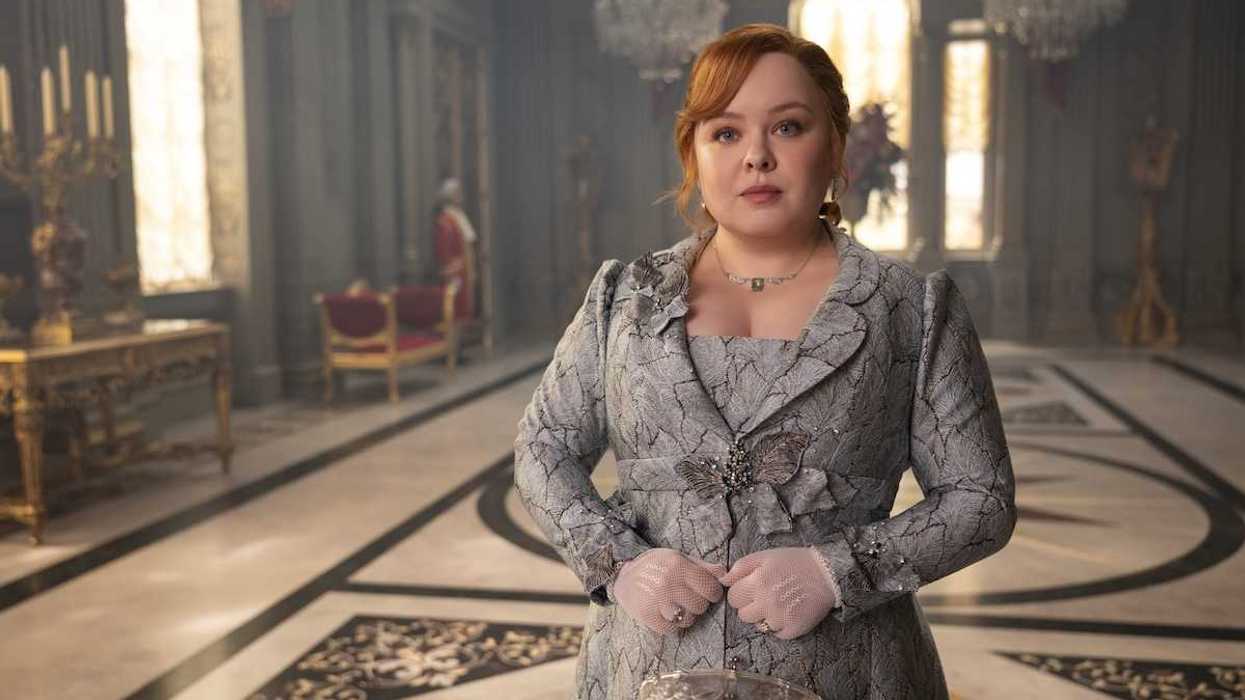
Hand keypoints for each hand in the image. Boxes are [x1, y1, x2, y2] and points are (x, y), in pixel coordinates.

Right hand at [613, 548, 726, 633]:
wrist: (623, 576)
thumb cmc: (655, 566)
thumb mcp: (678, 558)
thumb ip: (703, 567)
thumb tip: (725, 574)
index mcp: (679, 566)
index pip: (711, 588)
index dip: (712, 592)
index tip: (705, 592)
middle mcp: (669, 583)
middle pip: (701, 606)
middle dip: (698, 604)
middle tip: (687, 598)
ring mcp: (657, 600)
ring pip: (688, 619)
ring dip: (686, 616)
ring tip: (677, 607)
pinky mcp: (648, 616)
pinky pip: (672, 630)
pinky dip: (672, 625)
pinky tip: (667, 615)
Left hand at [719, 547, 838, 639]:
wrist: (827, 573)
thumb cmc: (794, 561)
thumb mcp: (765, 556)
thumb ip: (740, 567)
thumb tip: (722, 580)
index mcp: (757, 582)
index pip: (733, 598)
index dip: (741, 593)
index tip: (752, 588)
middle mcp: (766, 602)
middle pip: (743, 615)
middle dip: (750, 606)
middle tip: (765, 597)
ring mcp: (780, 617)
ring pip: (758, 626)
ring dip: (764, 617)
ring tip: (778, 604)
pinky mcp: (794, 629)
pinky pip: (777, 634)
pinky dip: (780, 626)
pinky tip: (788, 612)